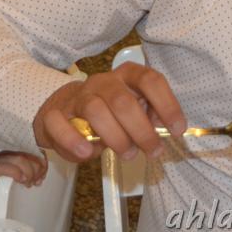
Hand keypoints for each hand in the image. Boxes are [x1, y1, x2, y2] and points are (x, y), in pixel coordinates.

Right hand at [0, 151, 47, 219]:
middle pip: (27, 154)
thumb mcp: (10, 179)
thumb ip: (23, 174)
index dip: (41, 162)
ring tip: (30, 183)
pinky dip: (15, 173)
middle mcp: (4, 156)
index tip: (43, 176)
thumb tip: (41, 177)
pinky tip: (21, 180)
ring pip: (18, 159)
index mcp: (11, 156)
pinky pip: (3, 167)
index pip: (31, 151)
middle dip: (37, 167)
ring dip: (28, 171)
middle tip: (38, 181)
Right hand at [32, 61, 185, 163]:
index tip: (177, 129)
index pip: (150, 80)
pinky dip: (73, 140)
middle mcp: (103, 82)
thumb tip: (165, 126)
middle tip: (153, 151)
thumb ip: (150, 115)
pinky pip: (59, 124)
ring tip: (127, 155)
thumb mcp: (134, 110)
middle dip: (142, 131)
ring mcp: (78, 97)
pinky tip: (87, 153)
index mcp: (127, 76)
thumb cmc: (108, 112)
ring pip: (95, 110)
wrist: (65, 110)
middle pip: (123, 101)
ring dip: (115, 138)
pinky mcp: (54, 114)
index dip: (167, 104)